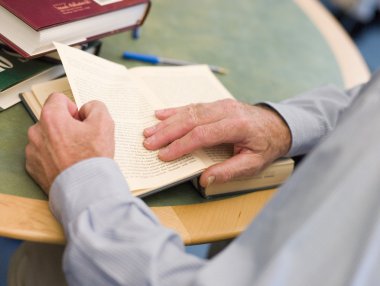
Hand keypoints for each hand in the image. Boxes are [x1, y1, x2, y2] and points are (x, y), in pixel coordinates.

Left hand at [25, 93, 114, 193]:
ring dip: (59, 142)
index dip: (73, 108)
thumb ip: (96, 107)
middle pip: (52, 120)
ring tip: (76, 155)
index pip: (58, 99)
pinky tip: (68, 165)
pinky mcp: (33, 168)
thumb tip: (87, 110)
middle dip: (66, 126)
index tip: (81, 122)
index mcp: (51, 118)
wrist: (85, 190)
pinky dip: (54, 158)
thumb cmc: (92, 158)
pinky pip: (43, 156)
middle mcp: (37, 132)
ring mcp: (33, 151)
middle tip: (82, 140)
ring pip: (47, 138)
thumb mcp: (105, 123)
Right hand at [143, 99, 290, 186]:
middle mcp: (226, 111)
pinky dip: (175, 111)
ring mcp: (221, 105)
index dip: (181, 145)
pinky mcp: (216, 104)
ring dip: (167, 122)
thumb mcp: (254, 164)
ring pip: (189, 112)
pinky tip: (160, 114)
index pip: (202, 135)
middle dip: (167, 132)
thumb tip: (205, 179)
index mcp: (236, 126)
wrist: (278, 125)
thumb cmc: (265, 146)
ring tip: (149, 131)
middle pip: (191, 120)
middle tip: (148, 142)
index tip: (164, 155)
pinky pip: (193, 106)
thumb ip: (229, 170)